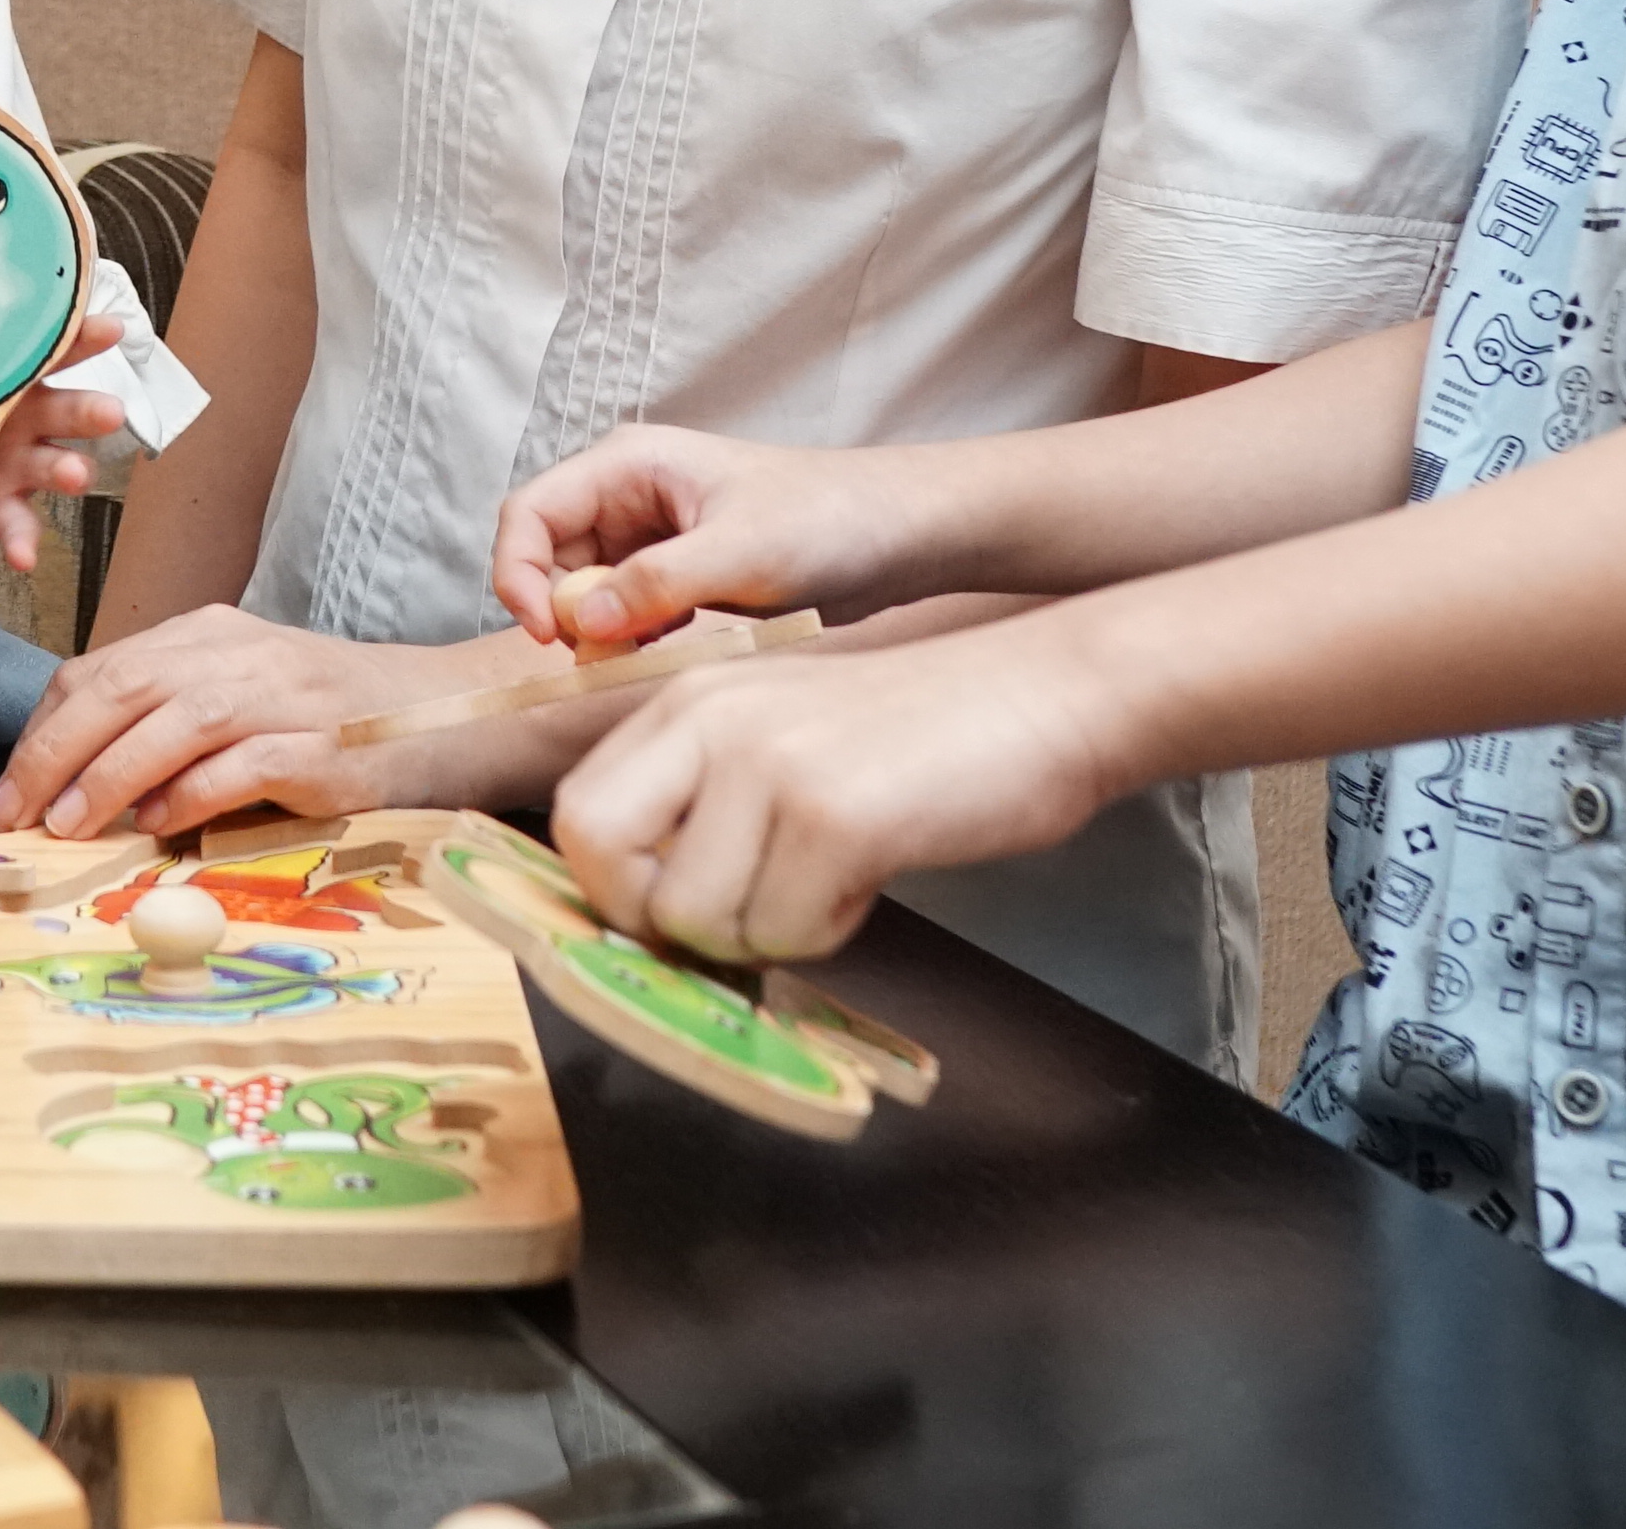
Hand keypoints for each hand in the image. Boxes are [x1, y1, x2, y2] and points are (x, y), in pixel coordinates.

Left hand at [0, 305, 132, 565]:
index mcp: (16, 373)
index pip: (57, 348)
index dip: (86, 338)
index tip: (114, 328)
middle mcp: (29, 416)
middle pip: (69, 409)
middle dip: (91, 410)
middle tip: (111, 411)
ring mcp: (20, 462)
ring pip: (55, 465)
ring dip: (71, 470)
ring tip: (77, 476)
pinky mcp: (0, 505)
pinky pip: (16, 524)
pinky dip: (23, 540)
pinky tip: (24, 557)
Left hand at [0, 604, 510, 836]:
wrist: (448, 714)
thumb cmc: (334, 719)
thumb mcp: (242, 698)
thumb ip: (169, 724)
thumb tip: (78, 783)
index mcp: (210, 635)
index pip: (101, 669)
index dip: (44, 731)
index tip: (11, 790)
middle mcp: (241, 654)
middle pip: (123, 687)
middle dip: (54, 752)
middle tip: (15, 814)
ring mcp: (285, 696)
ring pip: (173, 721)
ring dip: (109, 775)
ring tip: (68, 826)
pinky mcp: (325, 748)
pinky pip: (244, 765)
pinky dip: (193, 794)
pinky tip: (161, 824)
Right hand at [491, 423, 932, 650]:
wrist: (903, 535)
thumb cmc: (832, 519)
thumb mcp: (743, 551)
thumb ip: (657, 583)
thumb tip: (582, 623)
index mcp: (630, 464)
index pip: (531, 513)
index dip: (518, 572)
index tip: (545, 633)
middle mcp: (630, 496)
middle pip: (548, 558)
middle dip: (562, 611)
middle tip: (603, 656)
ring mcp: (652, 538)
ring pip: (584, 593)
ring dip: (599, 630)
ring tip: (645, 652)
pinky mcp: (677, 576)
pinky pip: (624, 612)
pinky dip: (630, 638)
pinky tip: (668, 648)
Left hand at [551, 613, 1121, 962]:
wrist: (1046, 693)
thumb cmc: (923, 731)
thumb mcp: (786, 734)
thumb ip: (708, 798)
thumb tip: (649, 909)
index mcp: (690, 699)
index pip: (579, 810)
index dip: (614, 886)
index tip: (674, 911)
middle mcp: (711, 720)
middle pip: (602, 859)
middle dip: (659, 918)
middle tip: (736, 920)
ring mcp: (767, 764)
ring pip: (697, 916)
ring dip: (763, 930)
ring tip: (827, 881)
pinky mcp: (833, 815)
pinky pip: (785, 931)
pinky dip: (829, 929)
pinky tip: (869, 877)